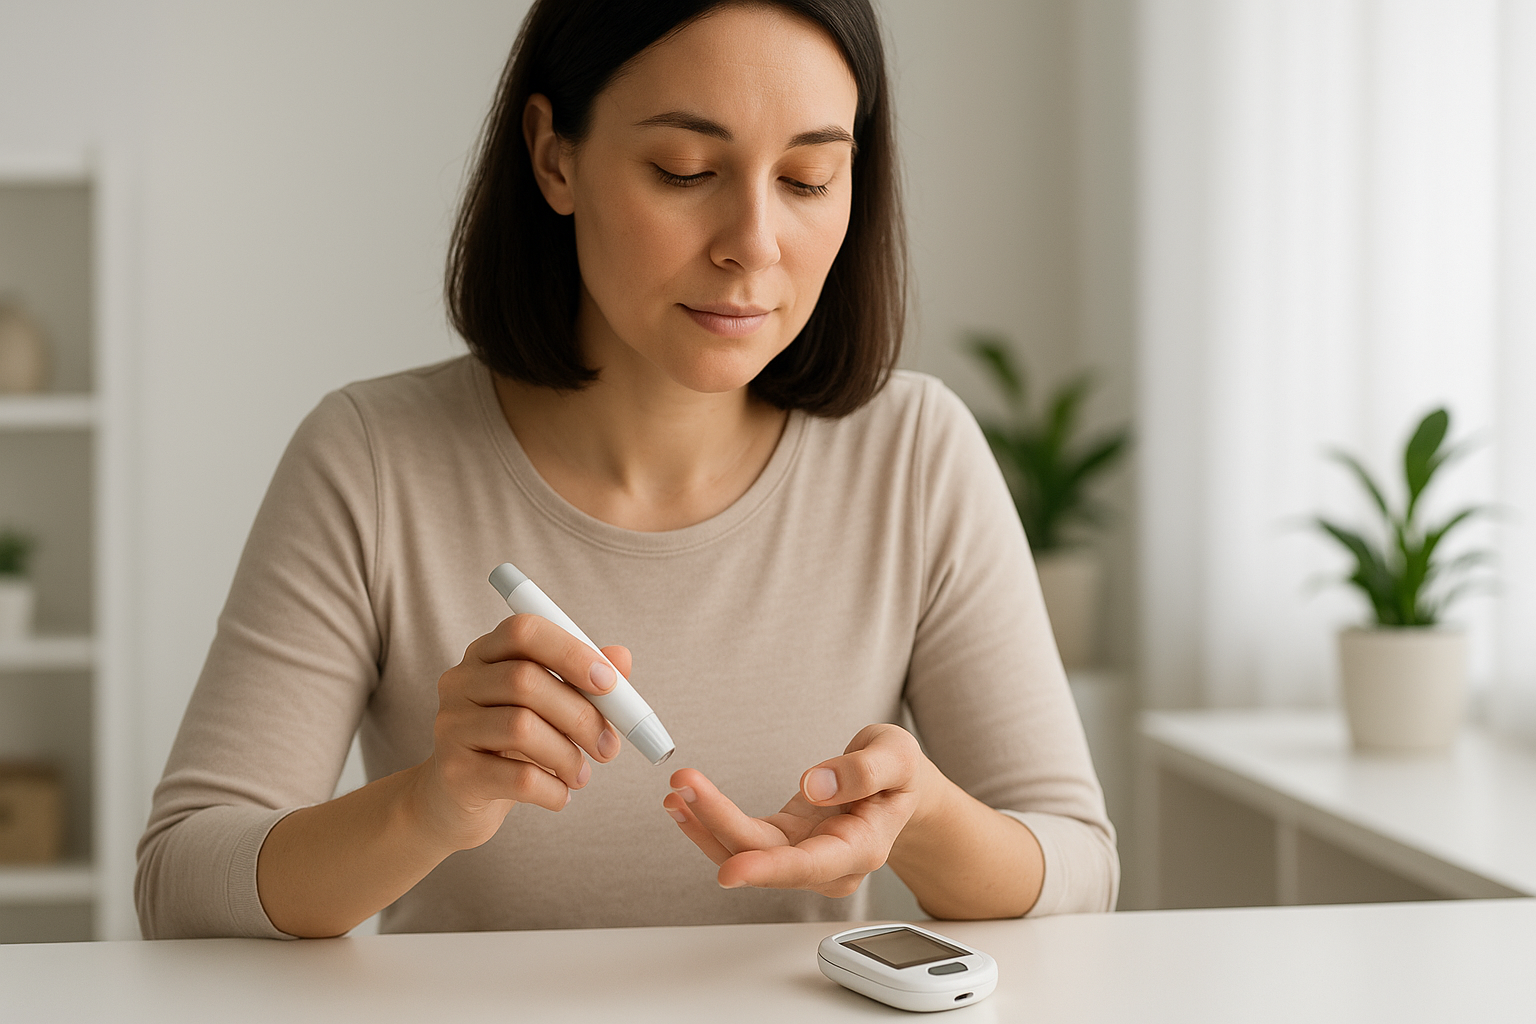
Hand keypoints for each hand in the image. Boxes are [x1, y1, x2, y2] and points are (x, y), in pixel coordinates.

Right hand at [409, 614, 630, 851]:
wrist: (457, 800)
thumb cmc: (510, 745)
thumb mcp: (549, 708)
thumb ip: (583, 680)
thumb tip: (622, 657)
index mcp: (485, 654)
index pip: (524, 631)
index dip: (571, 652)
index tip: (609, 683)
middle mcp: (459, 682)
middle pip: (525, 681)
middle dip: (581, 715)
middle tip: (609, 746)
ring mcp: (450, 726)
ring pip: (521, 728)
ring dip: (567, 755)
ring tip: (581, 774)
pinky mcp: (453, 772)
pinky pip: (517, 778)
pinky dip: (553, 789)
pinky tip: (561, 794)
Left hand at [661, 724, 932, 897]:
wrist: (901, 790)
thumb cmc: (901, 774)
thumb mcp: (897, 756)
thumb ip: (863, 772)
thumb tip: (814, 785)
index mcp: (862, 847)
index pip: (810, 866)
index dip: (768, 870)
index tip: (730, 871)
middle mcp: (828, 863)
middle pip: (765, 857)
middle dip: (719, 825)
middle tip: (685, 789)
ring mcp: (803, 855)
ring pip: (745, 852)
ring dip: (705, 824)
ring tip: (676, 792)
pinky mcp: (784, 841)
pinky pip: (741, 838)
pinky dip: (710, 820)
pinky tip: (684, 803)